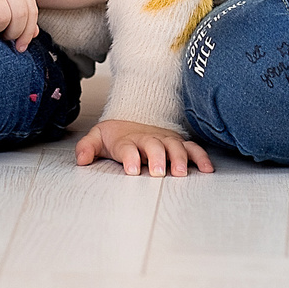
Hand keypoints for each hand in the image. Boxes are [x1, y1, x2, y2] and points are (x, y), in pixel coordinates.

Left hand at [77, 118, 214, 176]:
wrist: (133, 115)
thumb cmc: (116, 134)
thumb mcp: (97, 137)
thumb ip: (87, 148)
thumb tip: (81, 159)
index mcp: (127, 139)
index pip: (127, 147)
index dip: (129, 157)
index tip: (132, 169)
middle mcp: (147, 138)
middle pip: (154, 146)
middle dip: (157, 158)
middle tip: (159, 173)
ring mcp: (164, 139)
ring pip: (174, 146)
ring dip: (180, 158)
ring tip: (182, 172)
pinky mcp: (177, 143)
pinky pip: (192, 148)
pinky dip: (201, 157)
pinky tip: (207, 169)